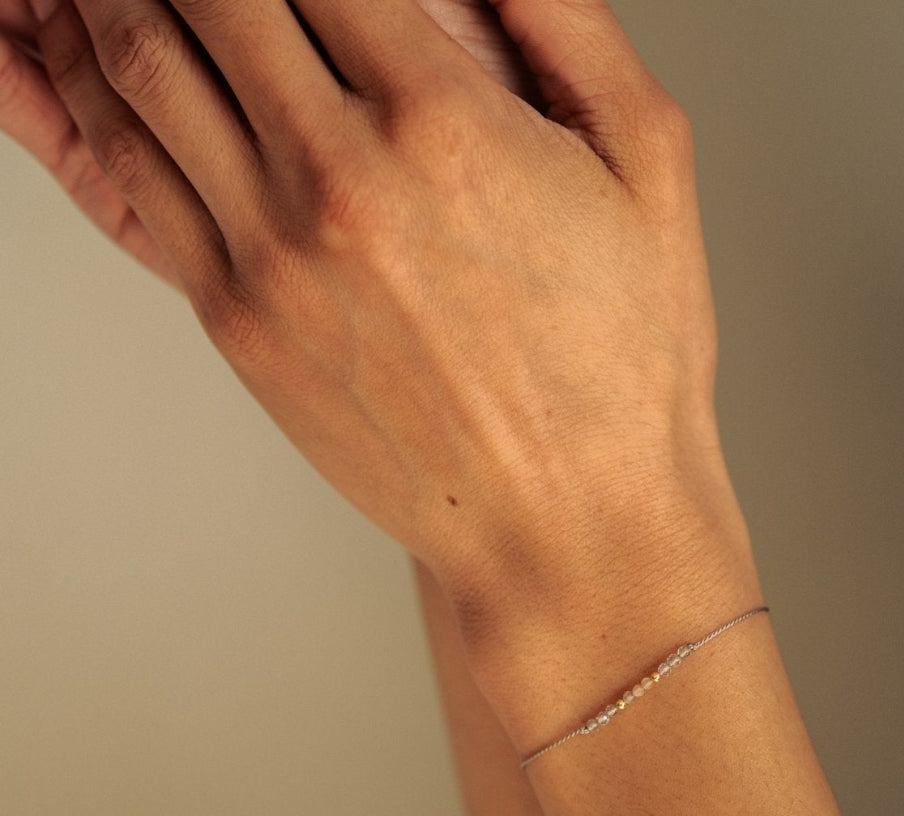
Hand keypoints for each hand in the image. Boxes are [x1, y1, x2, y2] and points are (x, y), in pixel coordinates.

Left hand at [34, 0, 723, 647]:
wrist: (567, 522)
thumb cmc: (621, 364)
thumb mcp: (646, 162)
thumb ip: (562, 17)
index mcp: (443, 122)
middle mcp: (337, 182)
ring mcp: (270, 260)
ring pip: (139, 68)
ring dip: (124, 0)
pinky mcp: (236, 326)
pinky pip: (133, 177)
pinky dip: (103, 98)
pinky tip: (111, 65)